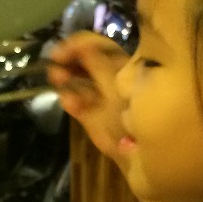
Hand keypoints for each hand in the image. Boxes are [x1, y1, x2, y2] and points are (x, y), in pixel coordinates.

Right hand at [47, 32, 130, 163]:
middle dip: (71, 60)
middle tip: (54, 60)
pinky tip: (68, 102)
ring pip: (83, 84)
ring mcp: (105, 101)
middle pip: (90, 62)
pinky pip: (82, 106)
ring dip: (68, 79)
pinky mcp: (95, 120)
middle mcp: (116, 80)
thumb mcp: (121, 87)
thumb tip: (84, 46)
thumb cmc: (141, 116)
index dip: (82, 43)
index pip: (103, 45)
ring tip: (56, 78)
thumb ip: (100, 66)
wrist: (148, 158)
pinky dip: (74, 102)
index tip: (63, 48)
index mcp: (129, 67)